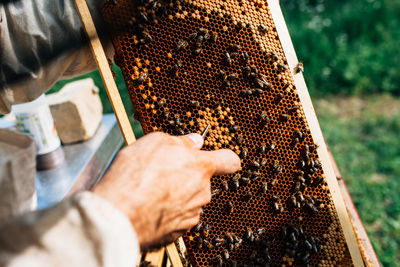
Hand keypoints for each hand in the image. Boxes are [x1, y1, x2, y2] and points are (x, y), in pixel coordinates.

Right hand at [93, 132, 239, 248]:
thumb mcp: (156, 142)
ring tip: (150, 191)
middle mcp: (202, 192)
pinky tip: (148, 207)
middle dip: (187, 176)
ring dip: (176, 195)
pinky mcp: (178, 232)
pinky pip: (176, 217)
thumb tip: (194, 141)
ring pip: (189, 200)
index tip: (219, 158)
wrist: (119, 213)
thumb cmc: (136, 175)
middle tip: (162, 172)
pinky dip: (166, 212)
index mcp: (201, 167)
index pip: (229, 161)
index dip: (225, 158)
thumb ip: (181, 141)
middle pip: (202, 181)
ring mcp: (191, 214)